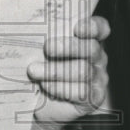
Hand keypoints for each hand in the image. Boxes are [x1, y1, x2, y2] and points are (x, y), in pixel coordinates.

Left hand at [27, 15, 109, 129]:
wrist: (46, 102)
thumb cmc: (45, 68)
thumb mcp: (45, 50)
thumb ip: (45, 39)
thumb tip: (28, 29)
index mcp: (89, 40)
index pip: (100, 28)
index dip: (92, 26)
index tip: (77, 28)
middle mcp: (97, 57)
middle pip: (90, 48)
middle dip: (68, 47)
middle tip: (47, 48)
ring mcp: (98, 77)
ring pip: (83, 71)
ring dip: (55, 70)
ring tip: (34, 70)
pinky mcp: (94, 97)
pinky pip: (81, 91)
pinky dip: (60, 88)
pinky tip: (46, 85)